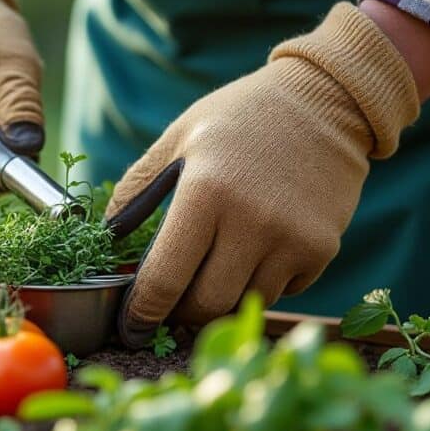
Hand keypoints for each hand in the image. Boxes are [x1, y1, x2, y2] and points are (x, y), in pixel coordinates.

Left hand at [105, 3, 420, 347]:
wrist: (325, 100)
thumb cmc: (239, 118)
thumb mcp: (177, 138)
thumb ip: (135, 189)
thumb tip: (104, 241)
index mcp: (205, 192)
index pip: (164, 280)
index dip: (141, 314)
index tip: (129, 330)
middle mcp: (251, 221)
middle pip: (205, 305)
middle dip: (179, 313)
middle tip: (168, 304)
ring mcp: (292, 240)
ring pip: (242, 303)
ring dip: (219, 298)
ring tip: (211, 270)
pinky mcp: (322, 250)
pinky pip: (279, 292)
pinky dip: (258, 284)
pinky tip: (254, 250)